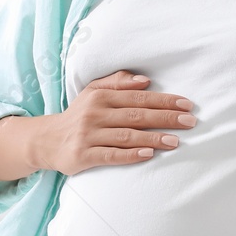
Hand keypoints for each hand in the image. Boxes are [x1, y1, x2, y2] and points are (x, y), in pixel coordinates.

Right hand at [34, 69, 195, 175]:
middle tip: (189, 122)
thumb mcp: (92, 92)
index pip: (138, 97)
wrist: (46, 140)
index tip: (187, 105)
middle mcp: (94, 114)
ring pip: (127, 136)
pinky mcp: (83, 156)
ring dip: (153, 138)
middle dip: (165, 118)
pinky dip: (130, 155)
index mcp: (100, 96)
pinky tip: (148, 154)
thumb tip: (145, 80)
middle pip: (136, 115)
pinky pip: (111, 155)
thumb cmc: (78, 115)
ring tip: (175, 141)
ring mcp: (88, 135)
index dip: (164, 100)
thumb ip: (117, 83)